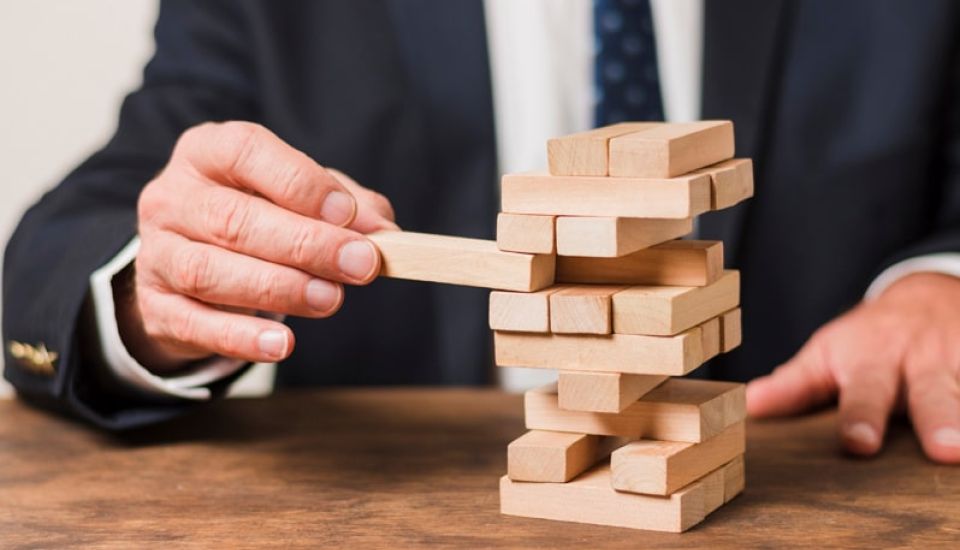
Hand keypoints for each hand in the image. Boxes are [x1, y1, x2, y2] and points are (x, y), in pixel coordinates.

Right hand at [119, 121, 397, 371]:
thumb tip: (385, 233)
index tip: (348, 214)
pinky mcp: (155, 306)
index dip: (299, 183)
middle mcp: (173, 197)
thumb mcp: (301, 197)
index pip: (246, 152)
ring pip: (209, 271)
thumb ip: (348, 207)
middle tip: (359, 265)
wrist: (189, 264)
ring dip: (278, 289)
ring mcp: (157, 253)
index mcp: (209, 151)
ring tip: (329, 300)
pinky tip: (282, 345)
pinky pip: (194, 324)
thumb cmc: (257, 217)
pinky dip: (240, 338)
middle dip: (305, 244)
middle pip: (233, 219)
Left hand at [747, 272, 959, 463]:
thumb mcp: (828, 354)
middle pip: (932, 392)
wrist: (926, 295)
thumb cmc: (869, 338)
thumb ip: (796, 385)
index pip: (864, 393)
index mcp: (872, 361)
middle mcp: (922, 359)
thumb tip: (750, 408)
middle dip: (941, 419)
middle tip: (945, 450)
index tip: (858, 444)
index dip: (860, 419)